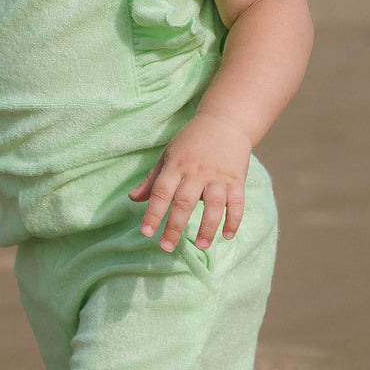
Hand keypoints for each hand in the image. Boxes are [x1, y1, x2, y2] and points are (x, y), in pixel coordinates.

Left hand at [127, 113, 251, 251]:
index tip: (147, 233)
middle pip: (184, 202)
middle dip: (175, 226)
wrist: (225, 122)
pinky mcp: (236, 179)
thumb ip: (152, 180)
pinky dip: (233, 220)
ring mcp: (218, 176)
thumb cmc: (191, 142)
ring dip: (207, 227)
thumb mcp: (168, 155)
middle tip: (167, 247)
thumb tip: (132, 199)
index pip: (161, 192)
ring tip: (200, 246)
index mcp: (176, 165)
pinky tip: (227, 236)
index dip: (153, 213)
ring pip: (213, 205)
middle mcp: (196, 172)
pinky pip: (237, 203)